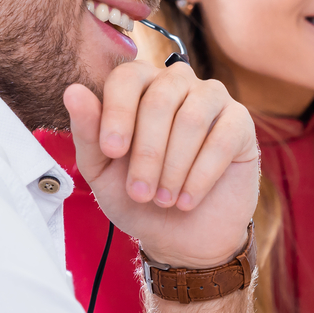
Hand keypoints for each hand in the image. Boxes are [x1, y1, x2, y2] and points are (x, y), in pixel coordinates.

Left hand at [64, 61, 257, 269]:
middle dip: (147, 152)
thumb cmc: (138, 197)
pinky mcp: (240, 123)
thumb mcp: (101, 171)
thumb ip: (87, 132)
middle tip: (140, 193)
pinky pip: (223, 138)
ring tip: (165, 200)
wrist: (181, 235)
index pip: (127, 77)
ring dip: (174, 167)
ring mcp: (212, 99)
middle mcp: (177, 83)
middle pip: (160, 99)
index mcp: (139, 87)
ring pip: (192, 118)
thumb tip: (73, 91)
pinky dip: (201, 175)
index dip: (118, 112)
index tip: (112, 152)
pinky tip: (187, 200)